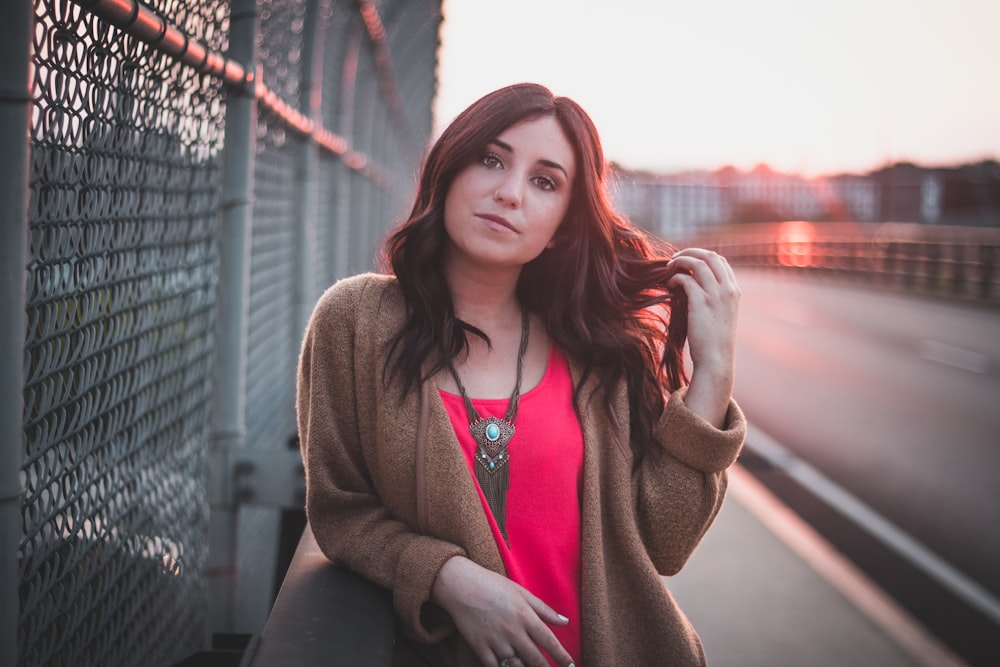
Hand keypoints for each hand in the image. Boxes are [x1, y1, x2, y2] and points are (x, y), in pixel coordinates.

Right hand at [431, 556, 574, 666]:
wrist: (460, 585)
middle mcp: (513, 631)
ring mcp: (496, 642)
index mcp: (525, 616)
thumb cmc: (492, 585)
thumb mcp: (521, 592)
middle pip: (536, 659)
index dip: (562, 657)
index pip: (550, 642)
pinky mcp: (480, 648)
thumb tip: (565, 621)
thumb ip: (544, 609)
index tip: (571, 666)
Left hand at [665, 248, 740, 426]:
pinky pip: (686, 279)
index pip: (720, 261)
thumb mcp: (720, 315)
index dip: (702, 256)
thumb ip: (714, 298)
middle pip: (709, 256)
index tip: (687, 262)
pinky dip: (675, 277)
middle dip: (690, 253)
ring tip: (668, 268)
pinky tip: (668, 284)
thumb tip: (693, 286)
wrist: (716, 360)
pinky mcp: (700, 302)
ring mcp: (715, 295)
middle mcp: (727, 289)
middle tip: (674, 260)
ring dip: (680, 262)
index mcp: (734, 291)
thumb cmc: (714, 341)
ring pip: (697, 263)